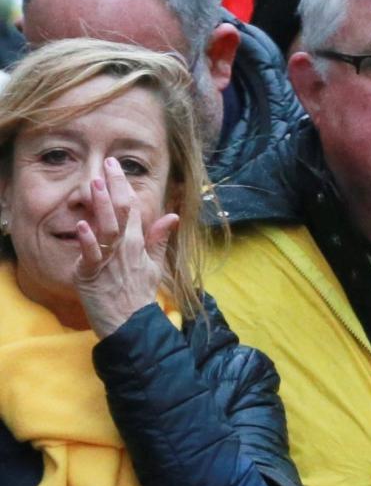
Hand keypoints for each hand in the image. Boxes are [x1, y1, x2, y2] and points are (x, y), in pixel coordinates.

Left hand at [73, 158, 177, 339]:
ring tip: (96, 185)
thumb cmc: (138, 294)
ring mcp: (109, 259)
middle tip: (107, 164)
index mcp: (138, 242)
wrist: (130, 322)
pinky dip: (87, 240)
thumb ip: (159, 239)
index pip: (133, 207)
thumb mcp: (154, 265)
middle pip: (121, 211)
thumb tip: (173, 216)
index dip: (124, 185)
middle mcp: (126, 247)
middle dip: (114, 186)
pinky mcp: (92, 273)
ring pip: (107, 227)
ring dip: (101, 206)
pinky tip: (83, 225)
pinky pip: (91, 254)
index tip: (115, 166)